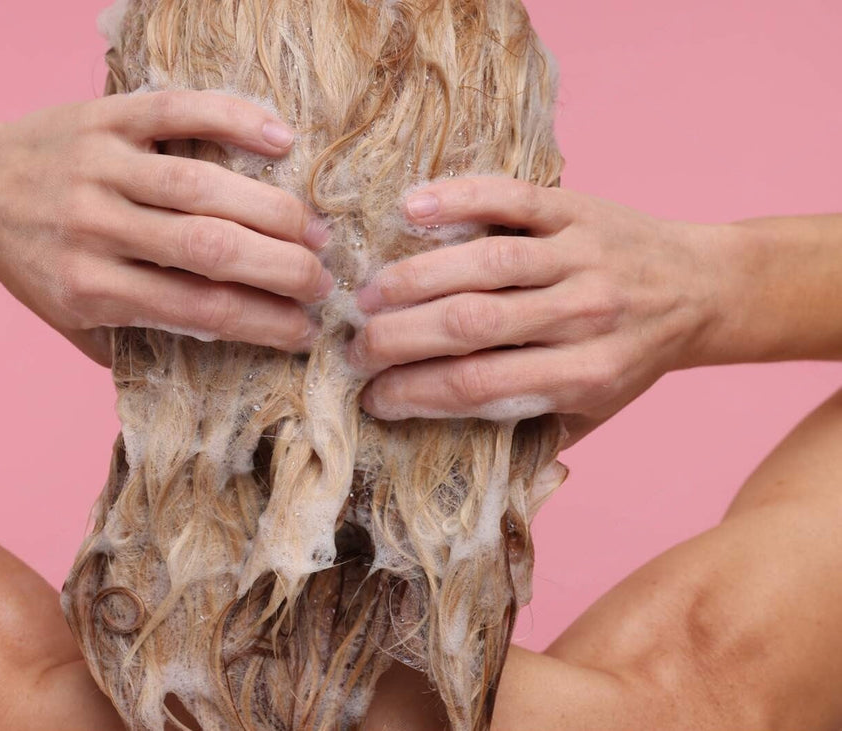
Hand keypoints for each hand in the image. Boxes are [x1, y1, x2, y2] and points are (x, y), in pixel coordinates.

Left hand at [0, 90, 332, 365]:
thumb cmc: (34, 264)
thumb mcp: (68, 320)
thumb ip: (130, 343)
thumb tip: (217, 359)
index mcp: (90, 287)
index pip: (197, 309)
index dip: (262, 323)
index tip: (305, 331)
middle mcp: (95, 227)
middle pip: (208, 249)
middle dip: (282, 270)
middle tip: (324, 283)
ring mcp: (99, 166)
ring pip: (201, 186)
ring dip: (271, 210)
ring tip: (314, 233)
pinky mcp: (103, 116)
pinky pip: (177, 110)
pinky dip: (233, 120)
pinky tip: (281, 139)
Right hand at [348, 177, 716, 444]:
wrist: (704, 291)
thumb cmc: (631, 359)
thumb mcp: (595, 411)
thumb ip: (531, 431)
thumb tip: (444, 449)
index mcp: (585, 374)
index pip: (480, 387)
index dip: (414, 394)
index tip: (372, 398)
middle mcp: (585, 315)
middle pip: (472, 326)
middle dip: (397, 339)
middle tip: (353, 349)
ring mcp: (582, 256)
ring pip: (484, 264)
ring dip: (413, 279)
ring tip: (367, 297)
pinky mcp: (579, 209)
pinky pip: (513, 198)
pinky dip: (461, 198)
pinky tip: (411, 209)